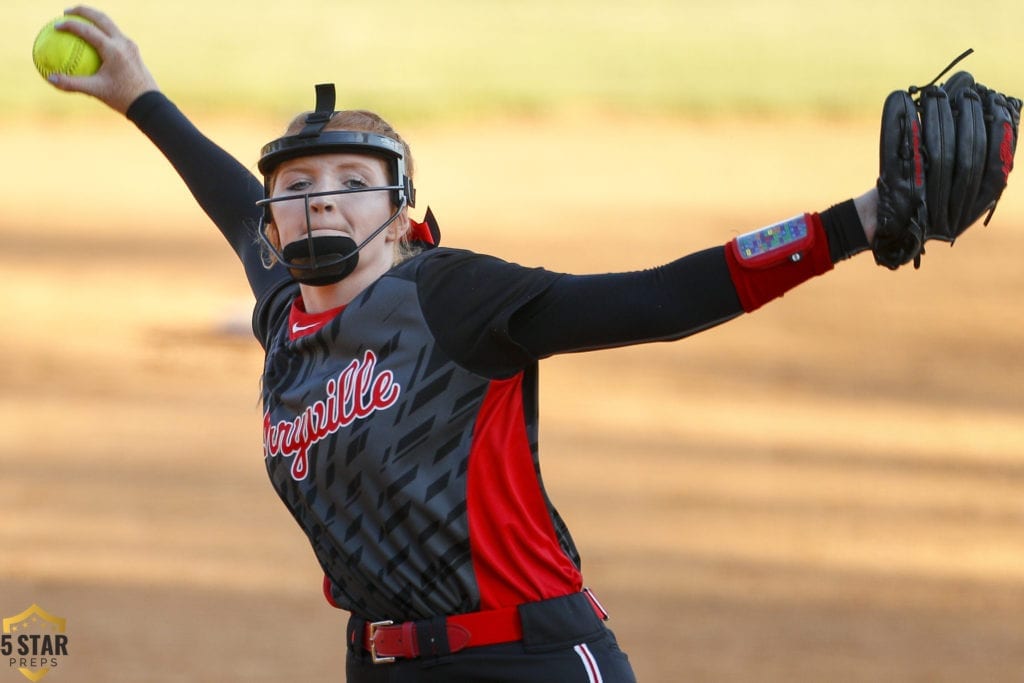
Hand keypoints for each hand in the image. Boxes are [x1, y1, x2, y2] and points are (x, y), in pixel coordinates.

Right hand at [43, 6, 158, 114]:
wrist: (149, 104)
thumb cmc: (122, 98)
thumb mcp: (95, 91)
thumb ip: (71, 83)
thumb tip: (49, 78)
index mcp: (113, 50)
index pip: (87, 30)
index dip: (70, 25)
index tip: (56, 25)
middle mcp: (123, 43)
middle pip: (101, 18)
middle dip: (83, 11)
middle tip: (67, 12)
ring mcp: (130, 45)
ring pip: (110, 24)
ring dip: (94, 19)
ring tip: (79, 21)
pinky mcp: (134, 50)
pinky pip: (115, 35)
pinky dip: (102, 32)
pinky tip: (92, 40)